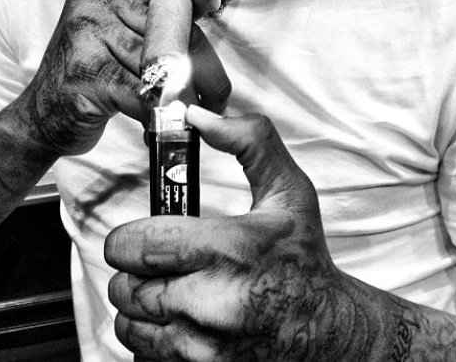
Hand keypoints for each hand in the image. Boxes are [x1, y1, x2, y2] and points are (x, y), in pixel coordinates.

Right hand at [13, 0, 229, 156]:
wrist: (46, 115)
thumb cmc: (101, 69)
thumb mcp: (133, 27)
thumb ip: (174, 4)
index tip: (208, 4)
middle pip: (174, 16)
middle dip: (204, 63)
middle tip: (215, 94)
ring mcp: (85, 30)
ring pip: (166, 58)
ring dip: (189, 94)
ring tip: (193, 111)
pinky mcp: (85, 72)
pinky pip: (146, 91)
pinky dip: (163, 112)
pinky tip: (162, 120)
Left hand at [105, 106, 345, 360]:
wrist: (329, 331)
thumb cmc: (303, 258)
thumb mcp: (288, 190)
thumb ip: (248, 142)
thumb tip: (199, 117)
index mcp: (229, 250)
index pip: (141, 244)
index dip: (128, 238)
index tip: (140, 236)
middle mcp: (212, 304)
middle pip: (126, 286)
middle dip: (133, 270)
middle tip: (157, 261)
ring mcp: (203, 348)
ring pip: (129, 324)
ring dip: (140, 304)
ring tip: (171, 289)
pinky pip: (145, 356)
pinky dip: (152, 336)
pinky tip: (181, 319)